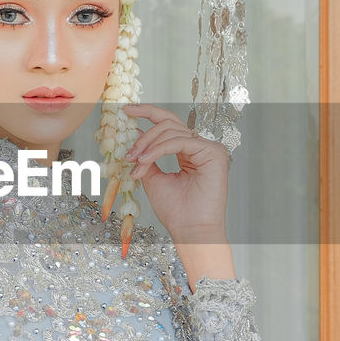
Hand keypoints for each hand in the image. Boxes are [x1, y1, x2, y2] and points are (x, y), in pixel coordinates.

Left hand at [122, 103, 229, 245]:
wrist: (190, 230)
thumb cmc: (175, 210)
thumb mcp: (153, 178)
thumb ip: (147, 156)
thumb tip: (136, 133)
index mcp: (188, 151)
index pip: (168, 124)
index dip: (147, 112)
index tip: (126, 110)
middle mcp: (200, 147)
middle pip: (169, 123)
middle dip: (144, 134)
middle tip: (128, 152)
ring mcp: (209, 148)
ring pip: (171, 131)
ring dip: (147, 146)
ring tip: (135, 162)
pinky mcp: (213, 152)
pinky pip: (179, 141)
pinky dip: (158, 149)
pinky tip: (145, 161)